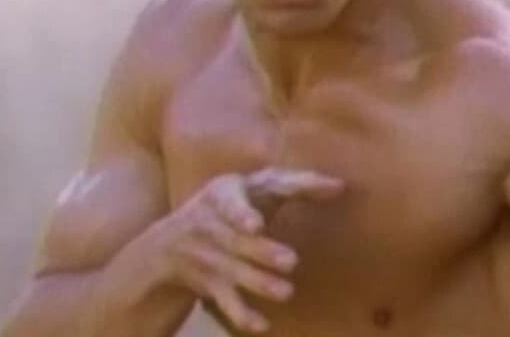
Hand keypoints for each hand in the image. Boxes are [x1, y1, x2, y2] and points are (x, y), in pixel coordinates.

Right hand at [156, 167, 343, 332]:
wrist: (169, 243)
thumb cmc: (232, 205)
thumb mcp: (250, 189)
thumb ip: (292, 186)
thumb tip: (340, 186)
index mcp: (222, 194)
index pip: (232, 202)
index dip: (241, 214)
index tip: (254, 226)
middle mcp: (212, 225)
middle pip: (237, 241)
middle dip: (261, 252)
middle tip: (291, 261)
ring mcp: (210, 257)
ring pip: (235, 273)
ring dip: (259, 283)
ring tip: (287, 292)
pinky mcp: (211, 285)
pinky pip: (226, 302)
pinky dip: (243, 314)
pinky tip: (263, 325)